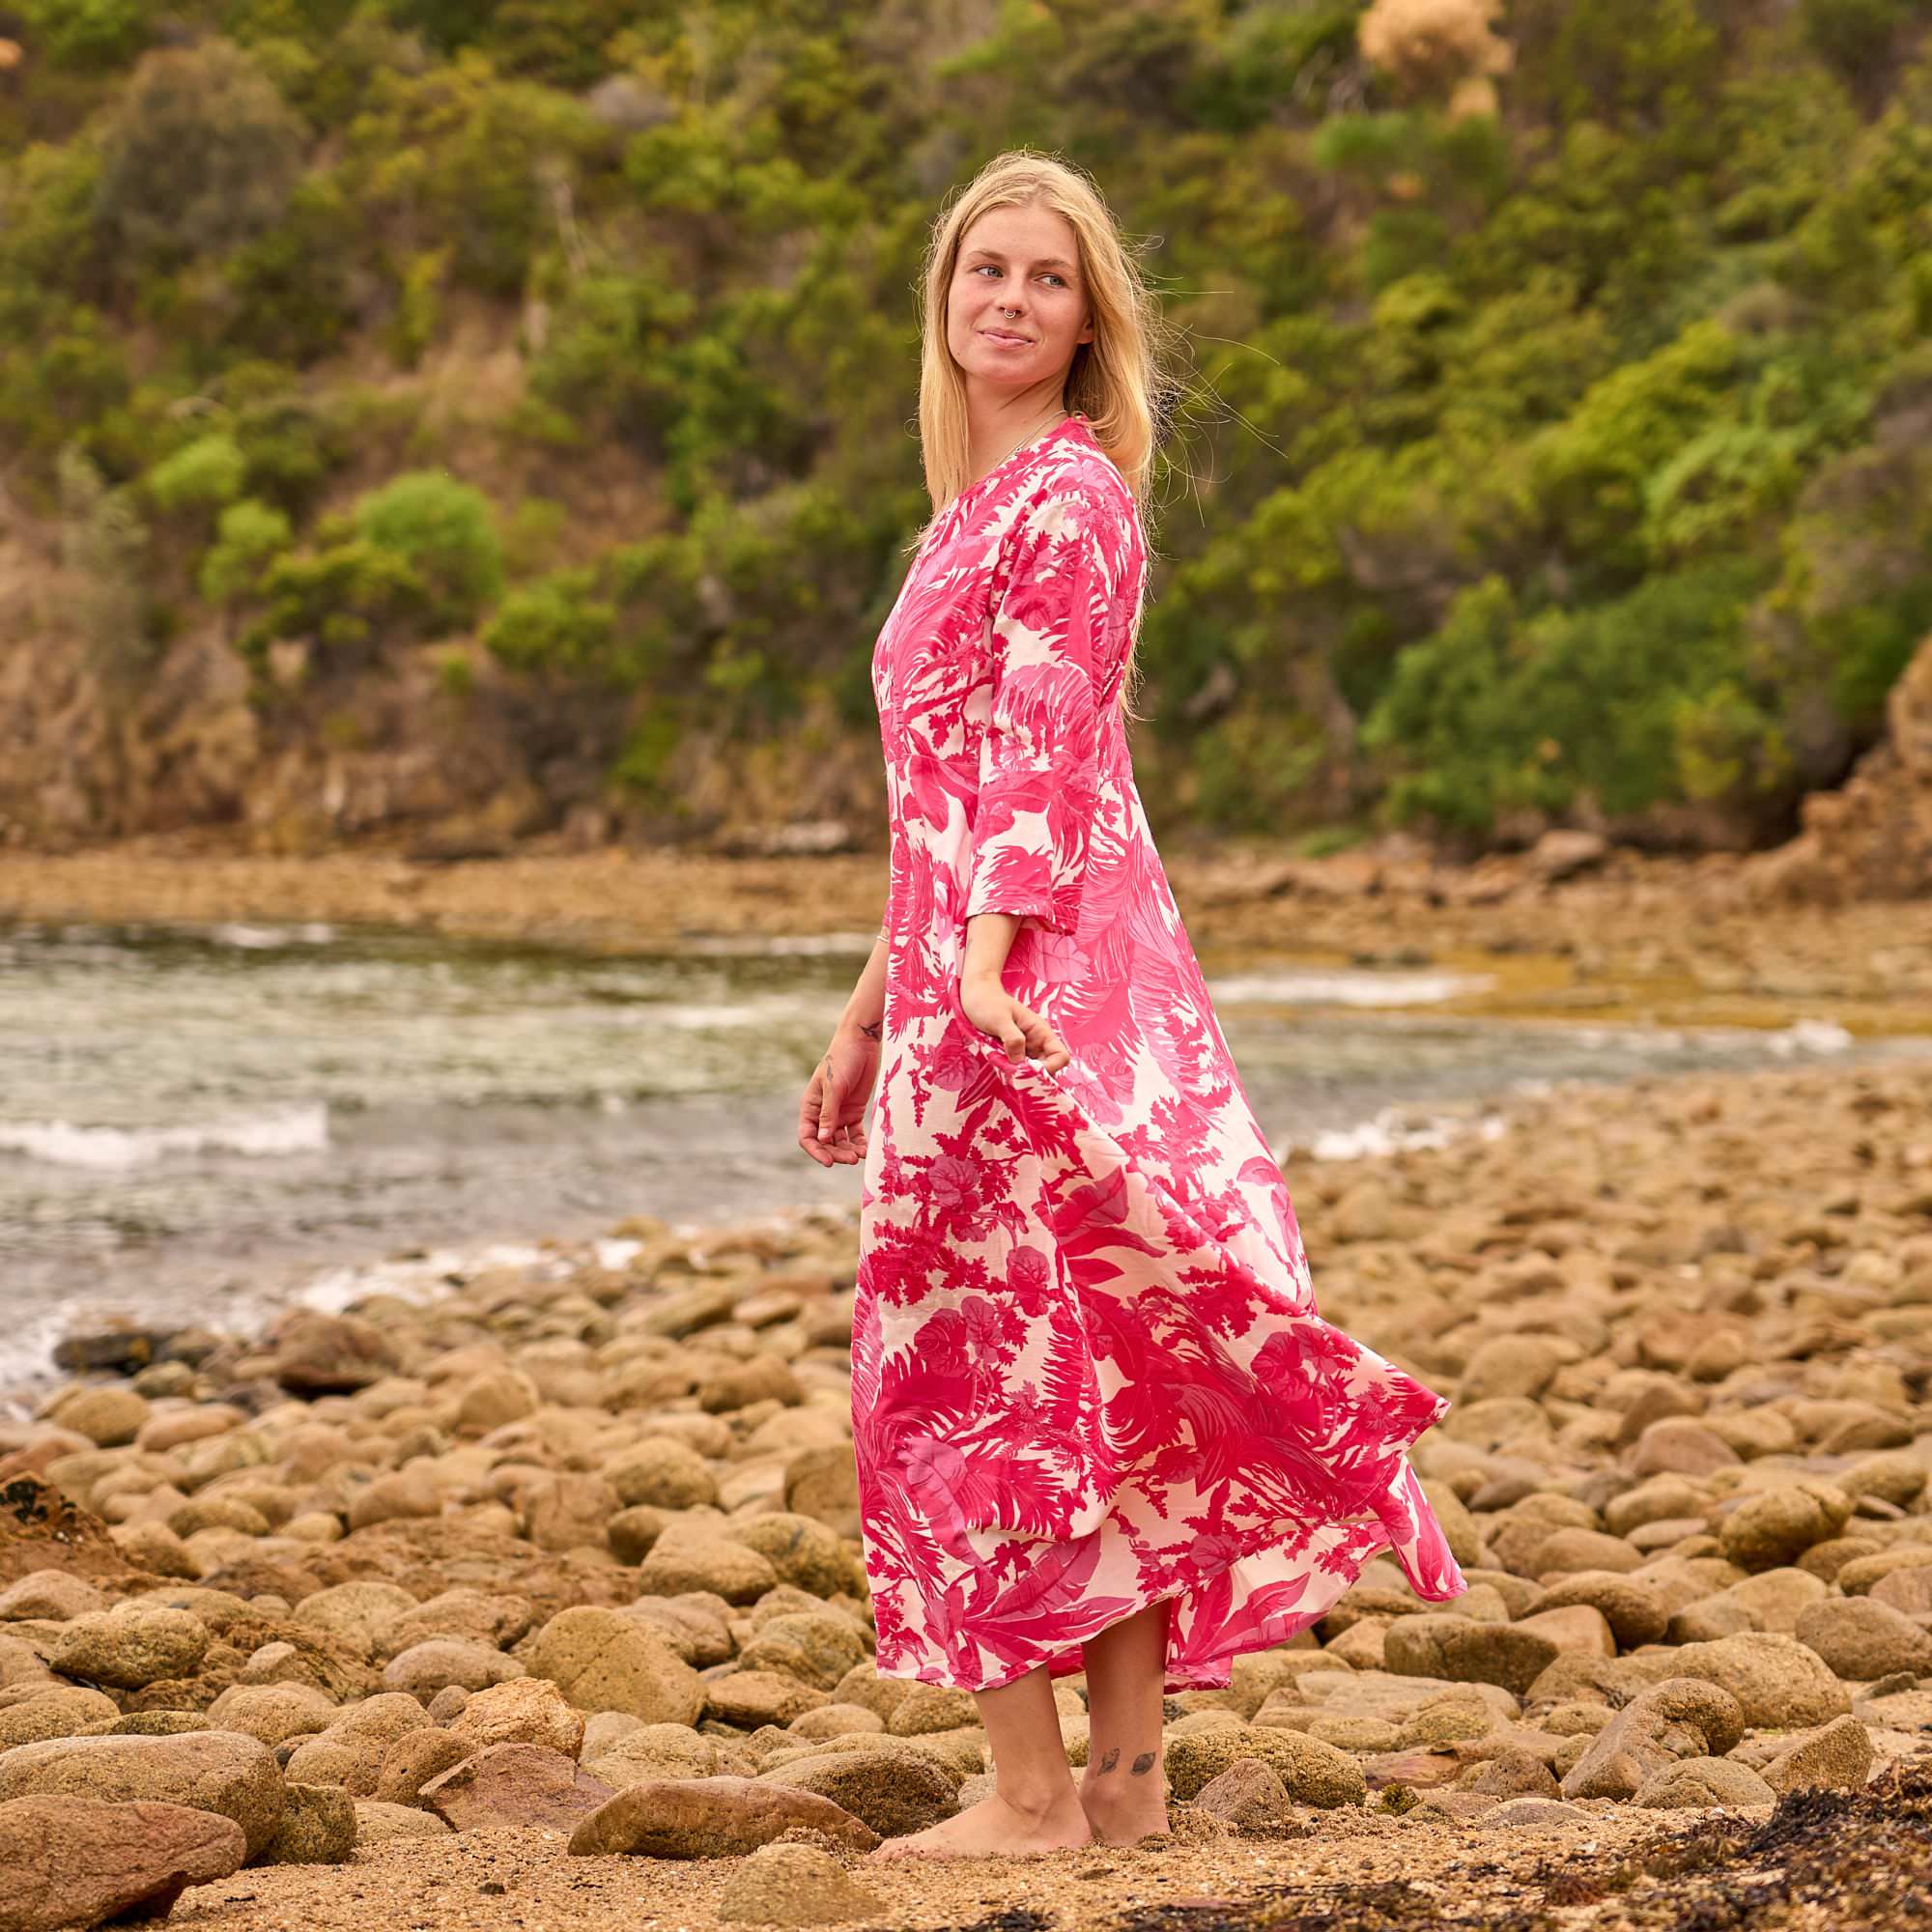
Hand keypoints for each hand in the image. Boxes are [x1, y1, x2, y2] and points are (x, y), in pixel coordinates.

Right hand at [798, 1024, 879, 1166]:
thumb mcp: (834, 1087)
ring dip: (848, 1150)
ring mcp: (839, 1113)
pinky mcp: (854, 1111)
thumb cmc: (842, 1060)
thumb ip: (829, 1113)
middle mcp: (822, 1113)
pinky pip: (855, 1134)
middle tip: (851, 1159)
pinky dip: (860, 1143)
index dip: (816, 1151)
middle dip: (836, 1153)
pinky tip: (867, 1150)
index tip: (829, 1162)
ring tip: (861, 1155)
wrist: (862, 1043)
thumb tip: (823, 1138)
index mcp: (810, 1106)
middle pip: (825, 1142)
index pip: (807, 1136)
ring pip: (840, 1141)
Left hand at [960, 972, 1070, 1072]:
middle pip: (1048, 1068)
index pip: (1060, 1056)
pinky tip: (998, 1066)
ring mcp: (1025, 1048)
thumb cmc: (987, 1002)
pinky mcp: (1012, 1053)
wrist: (975, 995)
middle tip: (1012, 1074)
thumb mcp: (999, 1020)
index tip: (1028, 1071)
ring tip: (1003, 1068)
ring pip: (1032, 1071)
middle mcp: (1036, 1042)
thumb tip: (1020, 1063)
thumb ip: (1013, 1039)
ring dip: (1020, 1075)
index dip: (1050, 1068)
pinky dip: (1011, 1072)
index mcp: (1040, 1032)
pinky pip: (1018, 1068)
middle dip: (1033, 1075)